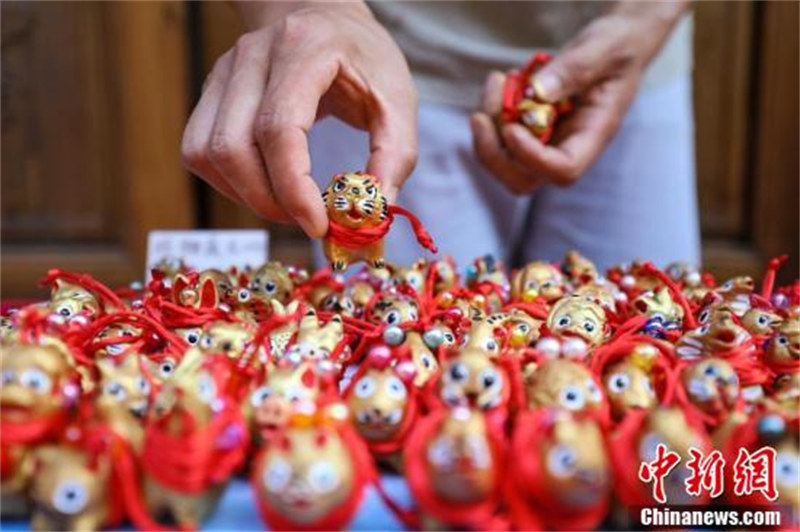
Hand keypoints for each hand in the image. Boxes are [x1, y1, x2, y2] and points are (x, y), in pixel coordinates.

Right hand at [181, 2, 417, 236]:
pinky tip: (264, 187)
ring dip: (246, 196)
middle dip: (269, 201)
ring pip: (207, 153)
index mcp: (303, 49)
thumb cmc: (363, 57)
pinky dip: (227, 183)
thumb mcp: (398, 98)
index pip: (278, 128)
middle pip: (233, 146)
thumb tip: (373, 213)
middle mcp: (251, 56)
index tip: (319, 224)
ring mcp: (223, 72)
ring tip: (289, 205)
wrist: (323, 14)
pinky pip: (198, 151)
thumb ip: (395, 154)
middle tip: (309, 220)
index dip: (293, 187)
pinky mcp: (210, 92)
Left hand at [471, 1, 688, 193]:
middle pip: (523, 179)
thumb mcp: (604, 49)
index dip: (531, 158)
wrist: (615, 45)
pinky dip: (490, 112)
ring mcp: (547, 142)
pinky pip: (498, 136)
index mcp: (594, 135)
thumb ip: (574, 70)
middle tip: (481, 115)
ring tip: (497, 81)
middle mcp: (568, 147)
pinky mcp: (530, 129)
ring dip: (488, 127)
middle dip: (493, 153)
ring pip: (504, 160)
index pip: (562, 170)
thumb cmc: (618, 47)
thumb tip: (536, 93)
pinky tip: (501, 81)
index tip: (510, 129)